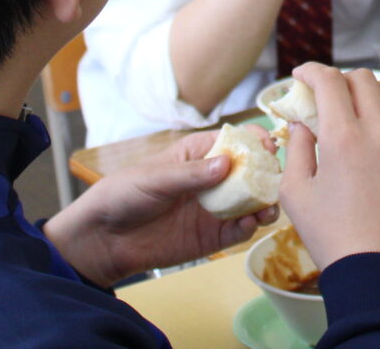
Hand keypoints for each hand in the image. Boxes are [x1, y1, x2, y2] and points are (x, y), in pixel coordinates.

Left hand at [41, 130, 278, 287]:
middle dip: (267, 174)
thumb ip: (191, 174)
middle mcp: (212, 179)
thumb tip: (228, 164)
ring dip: (264, 203)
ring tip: (267, 208)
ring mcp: (214, 208)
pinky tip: (249, 224)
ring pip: (251, 201)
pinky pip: (239, 230)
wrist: (104, 239)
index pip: (234, 140)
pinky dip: (249, 226)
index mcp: (198, 154)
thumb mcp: (154, 178)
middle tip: (275, 181)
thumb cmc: (123, 194)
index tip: (269, 146)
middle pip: (251, 171)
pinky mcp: (212, 236)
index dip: (254, 140)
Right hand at [279, 64, 379, 266]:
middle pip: (363, 78)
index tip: (301, 76)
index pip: (329, 81)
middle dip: (339, 80)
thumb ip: (295, 148)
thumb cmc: (330, 234)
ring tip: (358, 107)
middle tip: (326, 96)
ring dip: (372, 90)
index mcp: (343, 137)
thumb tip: (302, 123)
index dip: (311, 71)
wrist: (377, 270)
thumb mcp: (295, 192)